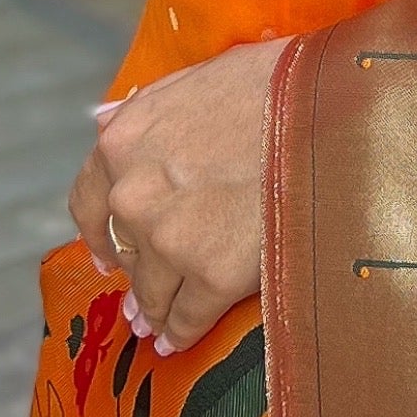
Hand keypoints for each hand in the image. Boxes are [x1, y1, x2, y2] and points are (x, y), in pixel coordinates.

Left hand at [70, 38, 280, 353]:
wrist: (328, 116)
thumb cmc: (275, 86)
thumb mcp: (197, 78)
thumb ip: (146, 109)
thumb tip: (103, 123)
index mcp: (123, 142)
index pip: (87, 202)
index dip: (100, 233)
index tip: (108, 256)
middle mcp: (132, 194)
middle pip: (125, 252)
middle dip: (137, 273)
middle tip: (144, 296)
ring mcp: (169, 239)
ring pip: (151, 292)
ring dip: (156, 309)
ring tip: (159, 326)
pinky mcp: (212, 276)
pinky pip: (187, 317)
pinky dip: (182, 332)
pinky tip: (180, 339)